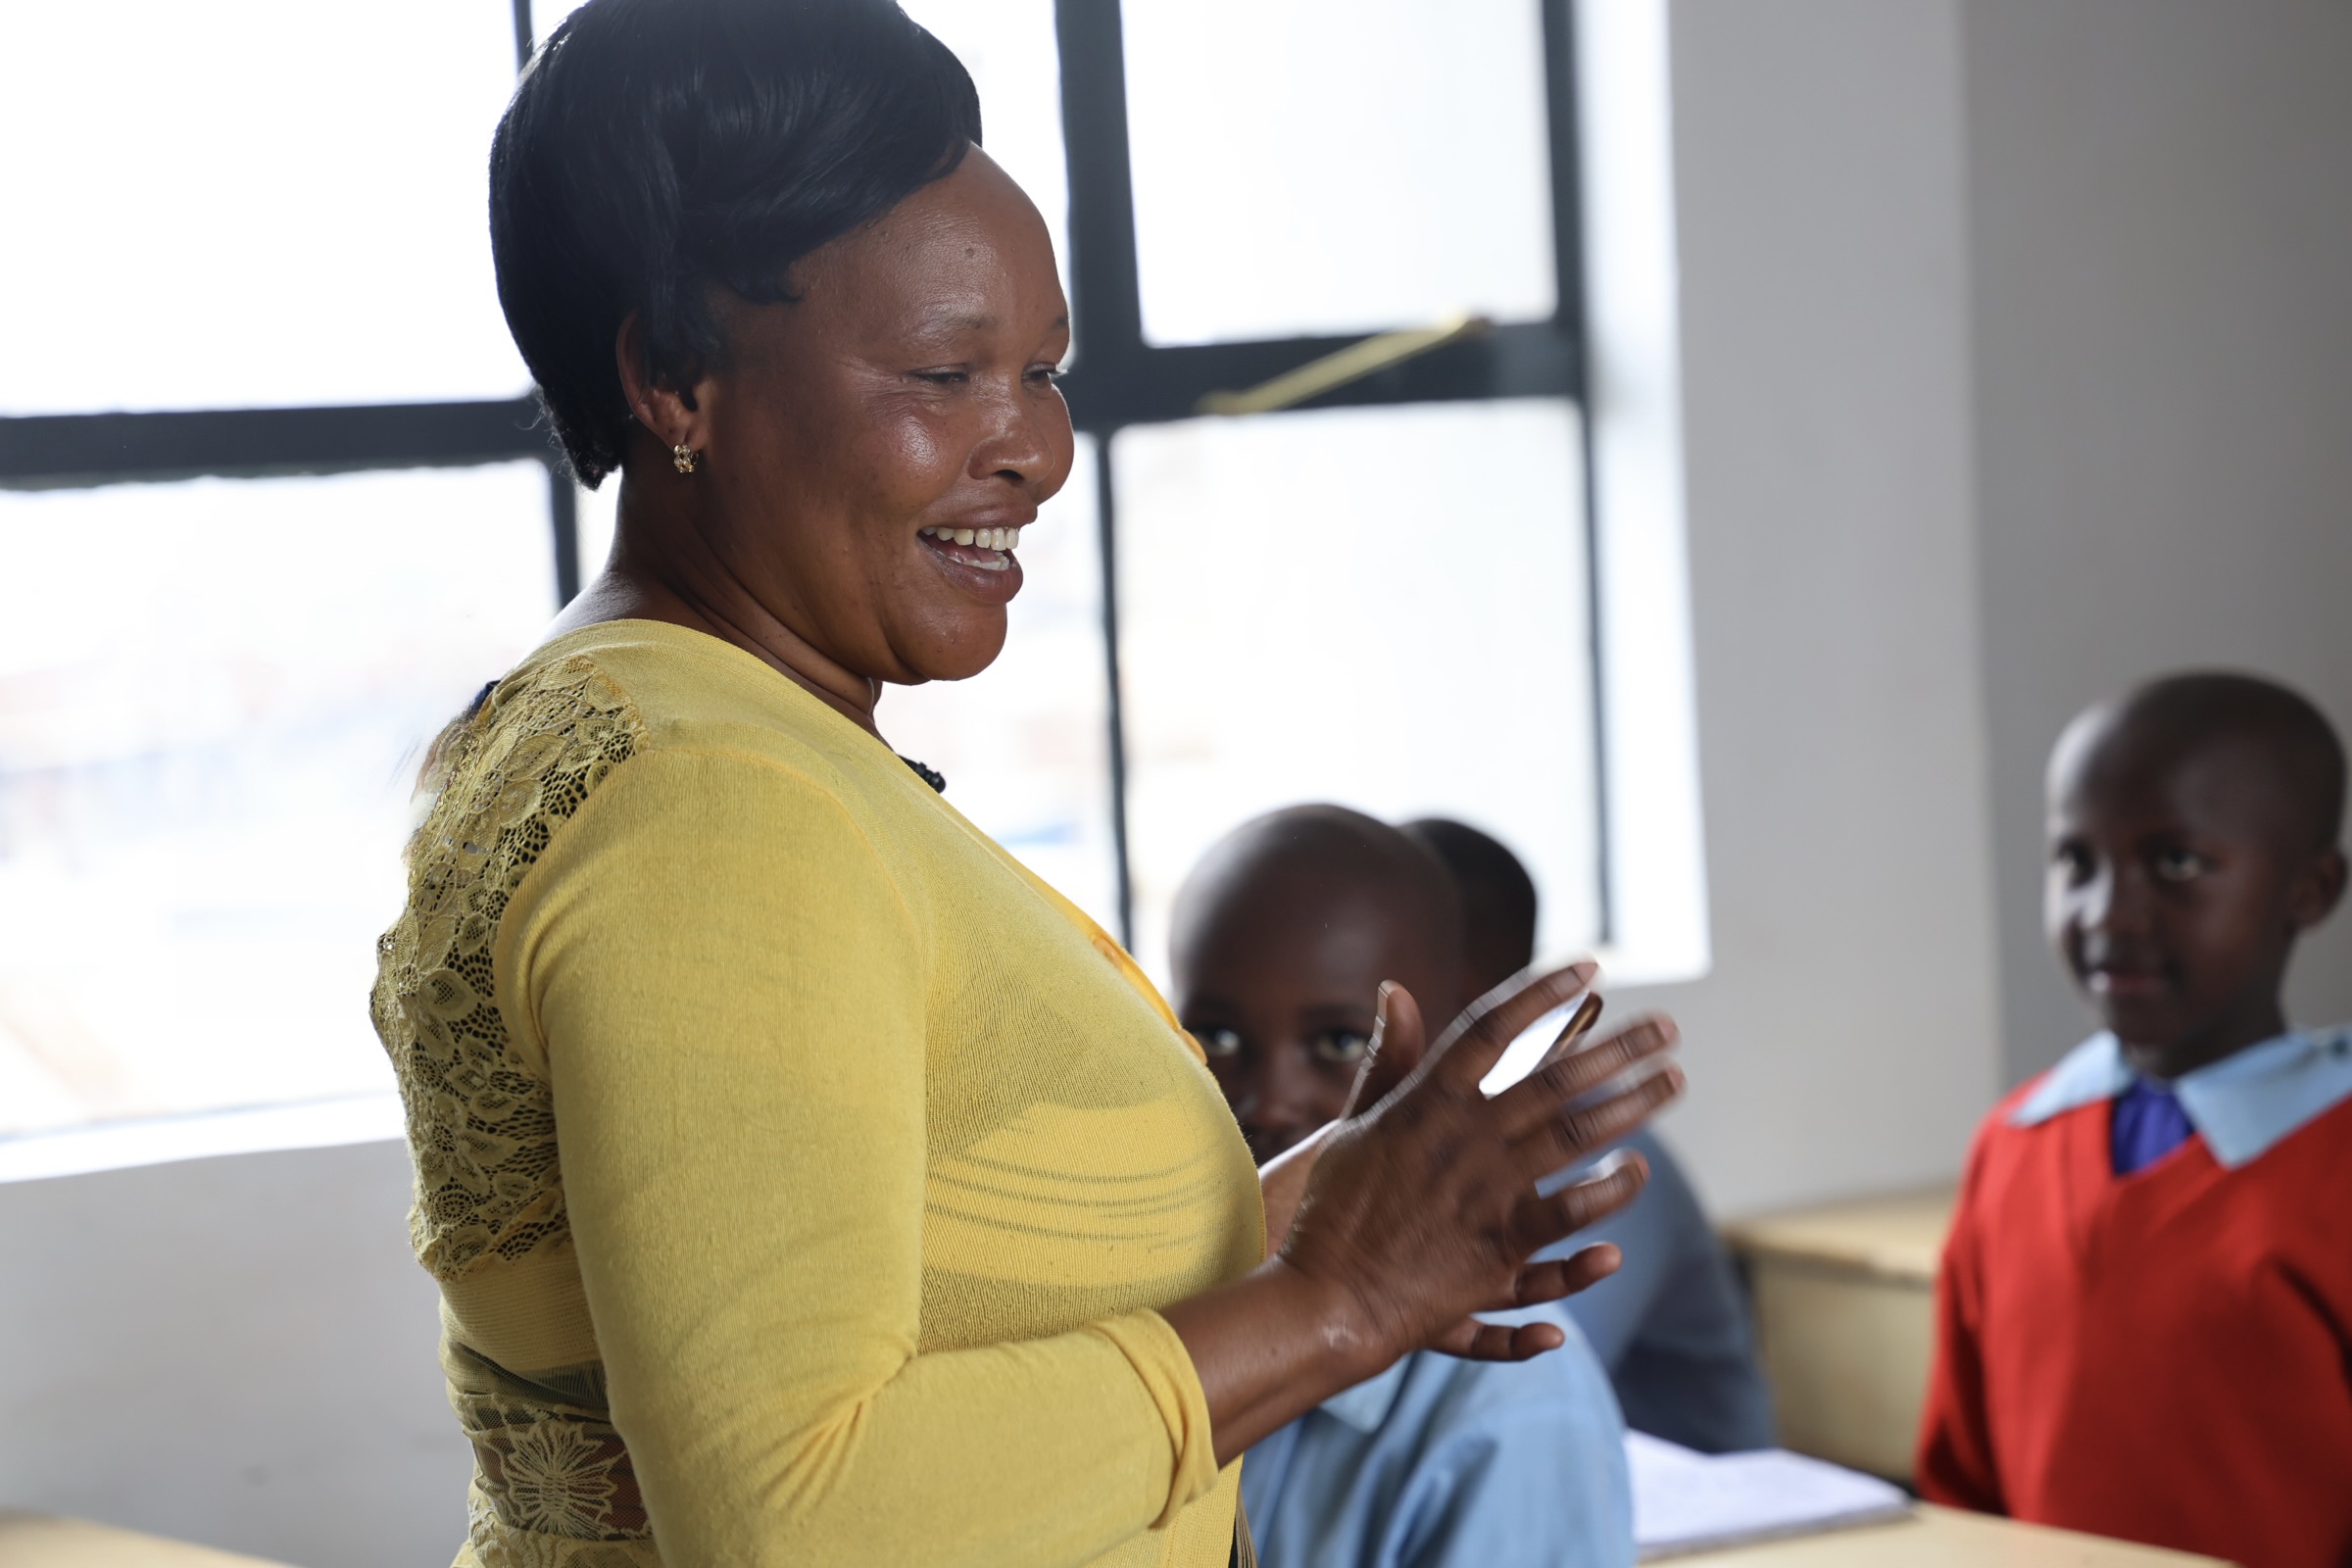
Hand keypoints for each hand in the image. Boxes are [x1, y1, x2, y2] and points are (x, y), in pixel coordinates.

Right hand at [1279, 966, 1681, 1370]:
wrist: (1324, 1295)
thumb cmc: (1331, 1210)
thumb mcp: (1354, 1124)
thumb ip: (1388, 1058)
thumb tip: (1396, 988)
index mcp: (1423, 1099)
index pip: (1491, 1026)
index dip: (1541, 992)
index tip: (1588, 968)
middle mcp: (1461, 1136)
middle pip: (1554, 1077)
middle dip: (1616, 1047)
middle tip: (1666, 1028)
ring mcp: (1484, 1190)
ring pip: (1574, 1135)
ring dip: (1630, 1104)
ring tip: (1671, 1082)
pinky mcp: (1498, 1246)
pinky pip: (1568, 1212)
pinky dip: (1606, 1191)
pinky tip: (1636, 1170)